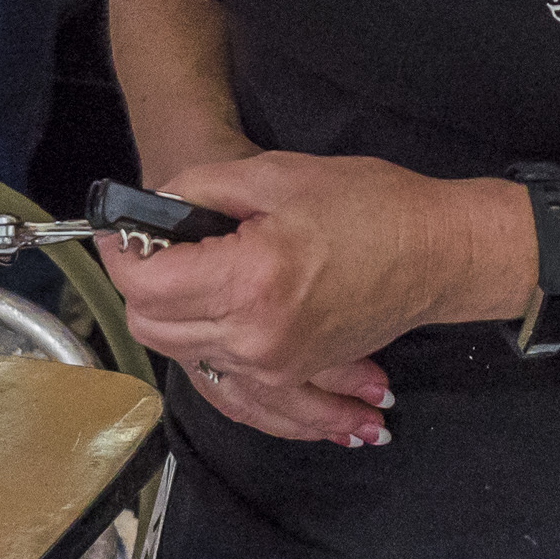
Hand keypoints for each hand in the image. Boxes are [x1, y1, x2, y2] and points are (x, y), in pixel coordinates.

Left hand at [99, 152, 509, 447]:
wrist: (437, 254)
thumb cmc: (369, 206)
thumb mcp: (275, 174)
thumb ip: (200, 188)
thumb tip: (152, 206)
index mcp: (249, 280)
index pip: (146, 285)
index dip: (122, 253)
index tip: (123, 229)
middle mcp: (254, 336)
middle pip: (153, 328)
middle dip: (140, 285)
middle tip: (153, 246)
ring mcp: (273, 365)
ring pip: (183, 356)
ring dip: (171, 317)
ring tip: (187, 275)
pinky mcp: (289, 375)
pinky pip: (228, 384)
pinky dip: (208, 357)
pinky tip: (212, 335)